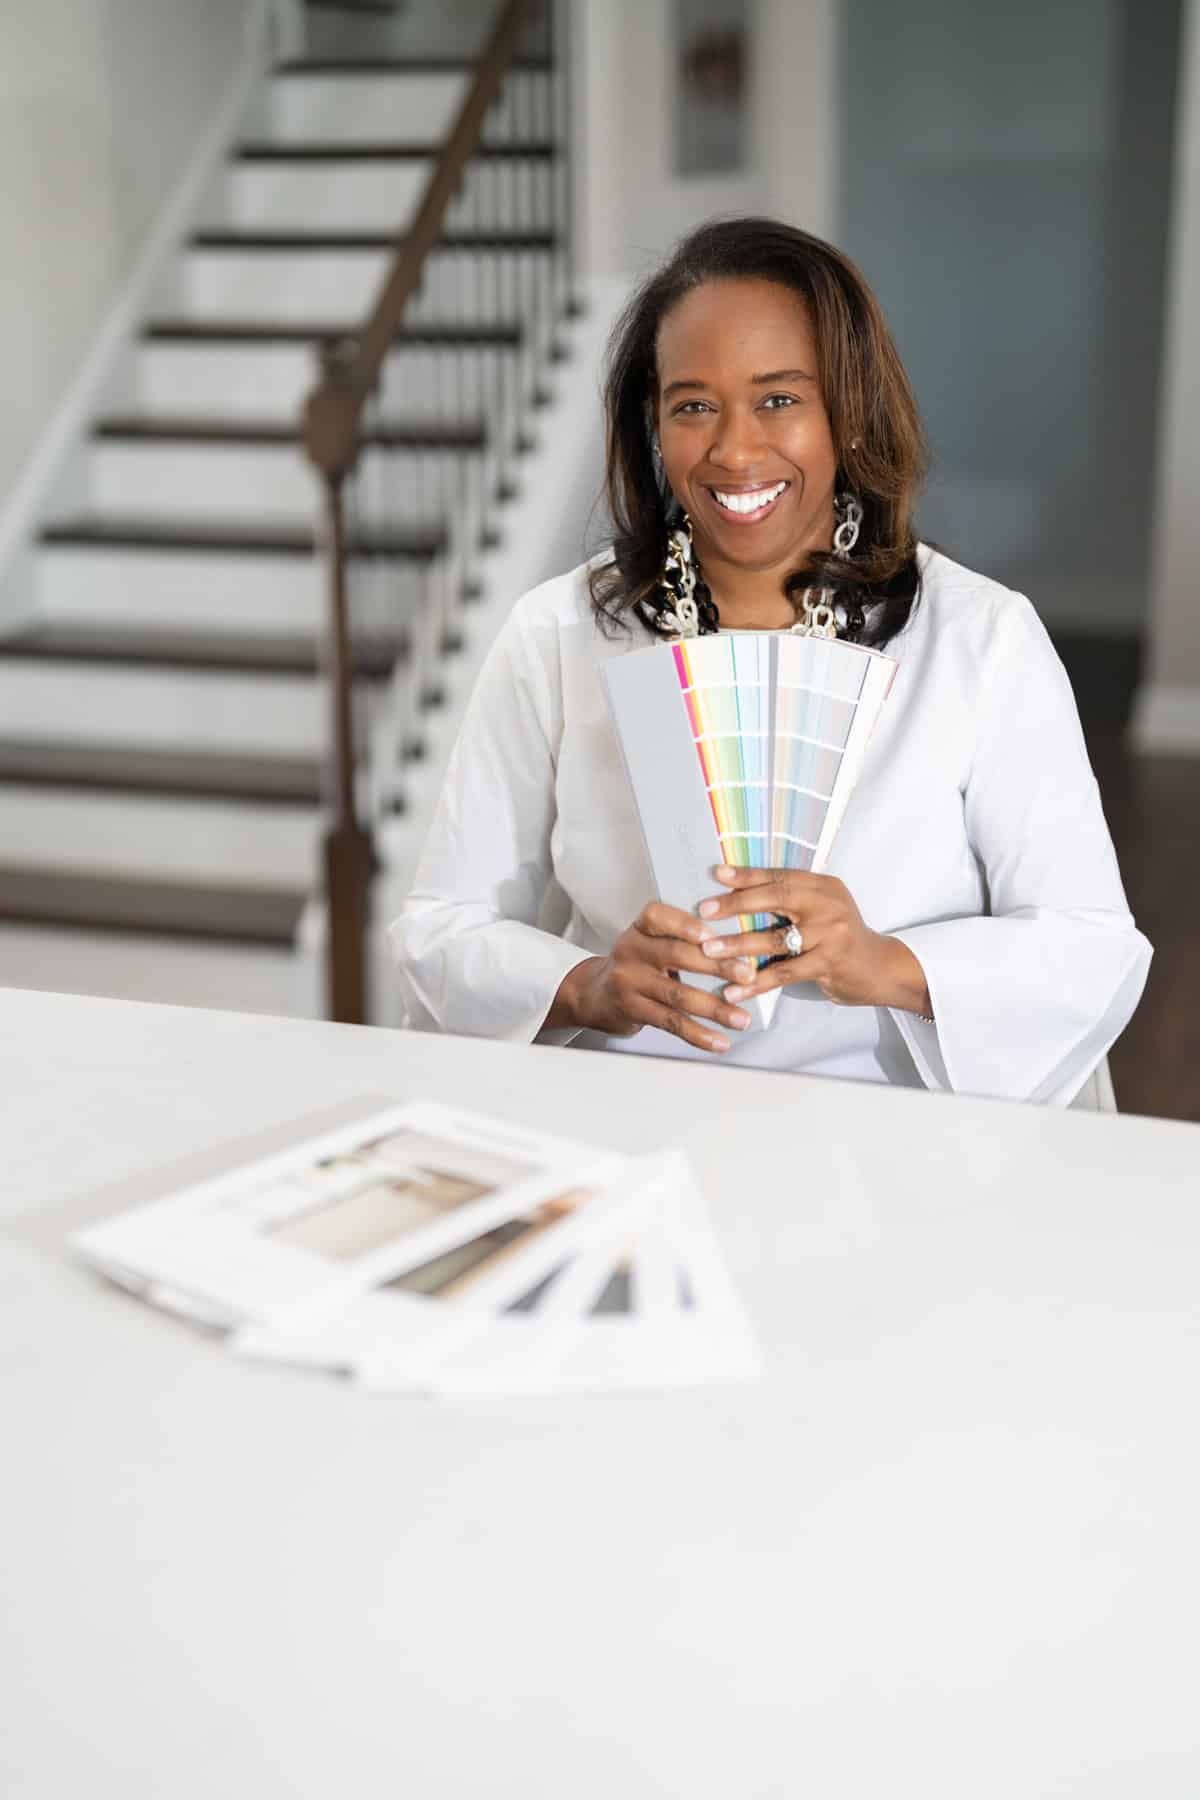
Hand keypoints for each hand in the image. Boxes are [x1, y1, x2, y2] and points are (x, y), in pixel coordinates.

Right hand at [546, 901, 757, 1052]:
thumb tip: (737, 952)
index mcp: (639, 930)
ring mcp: (630, 983)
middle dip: (717, 966)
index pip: (658, 917)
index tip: (712, 934)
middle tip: (747, 975)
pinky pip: (671, 1023)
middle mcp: (631, 952)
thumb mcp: (648, 944)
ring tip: (742, 1019)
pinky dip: (698, 1035)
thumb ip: (680, 942)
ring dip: (715, 1009)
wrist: (593, 995)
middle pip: (676, 955)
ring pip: (678, 995)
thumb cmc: (636, 966)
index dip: (685, 924)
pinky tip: (719, 1041)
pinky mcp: (633, 1010)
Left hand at [695, 866, 931, 1014]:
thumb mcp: (822, 910)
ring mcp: (830, 934)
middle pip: (776, 898)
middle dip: (736, 905)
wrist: (881, 969)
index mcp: (823, 886)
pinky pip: (784, 973)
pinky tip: (733, 991)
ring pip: (775, 939)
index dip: (747, 875)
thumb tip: (738, 892)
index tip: (717, 874)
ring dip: (738, 946)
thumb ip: (791, 901)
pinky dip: (756, 983)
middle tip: (704, 911)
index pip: (780, 876)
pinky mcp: (829, 963)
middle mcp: (828, 905)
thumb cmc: (840, 938)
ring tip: (709, 952)